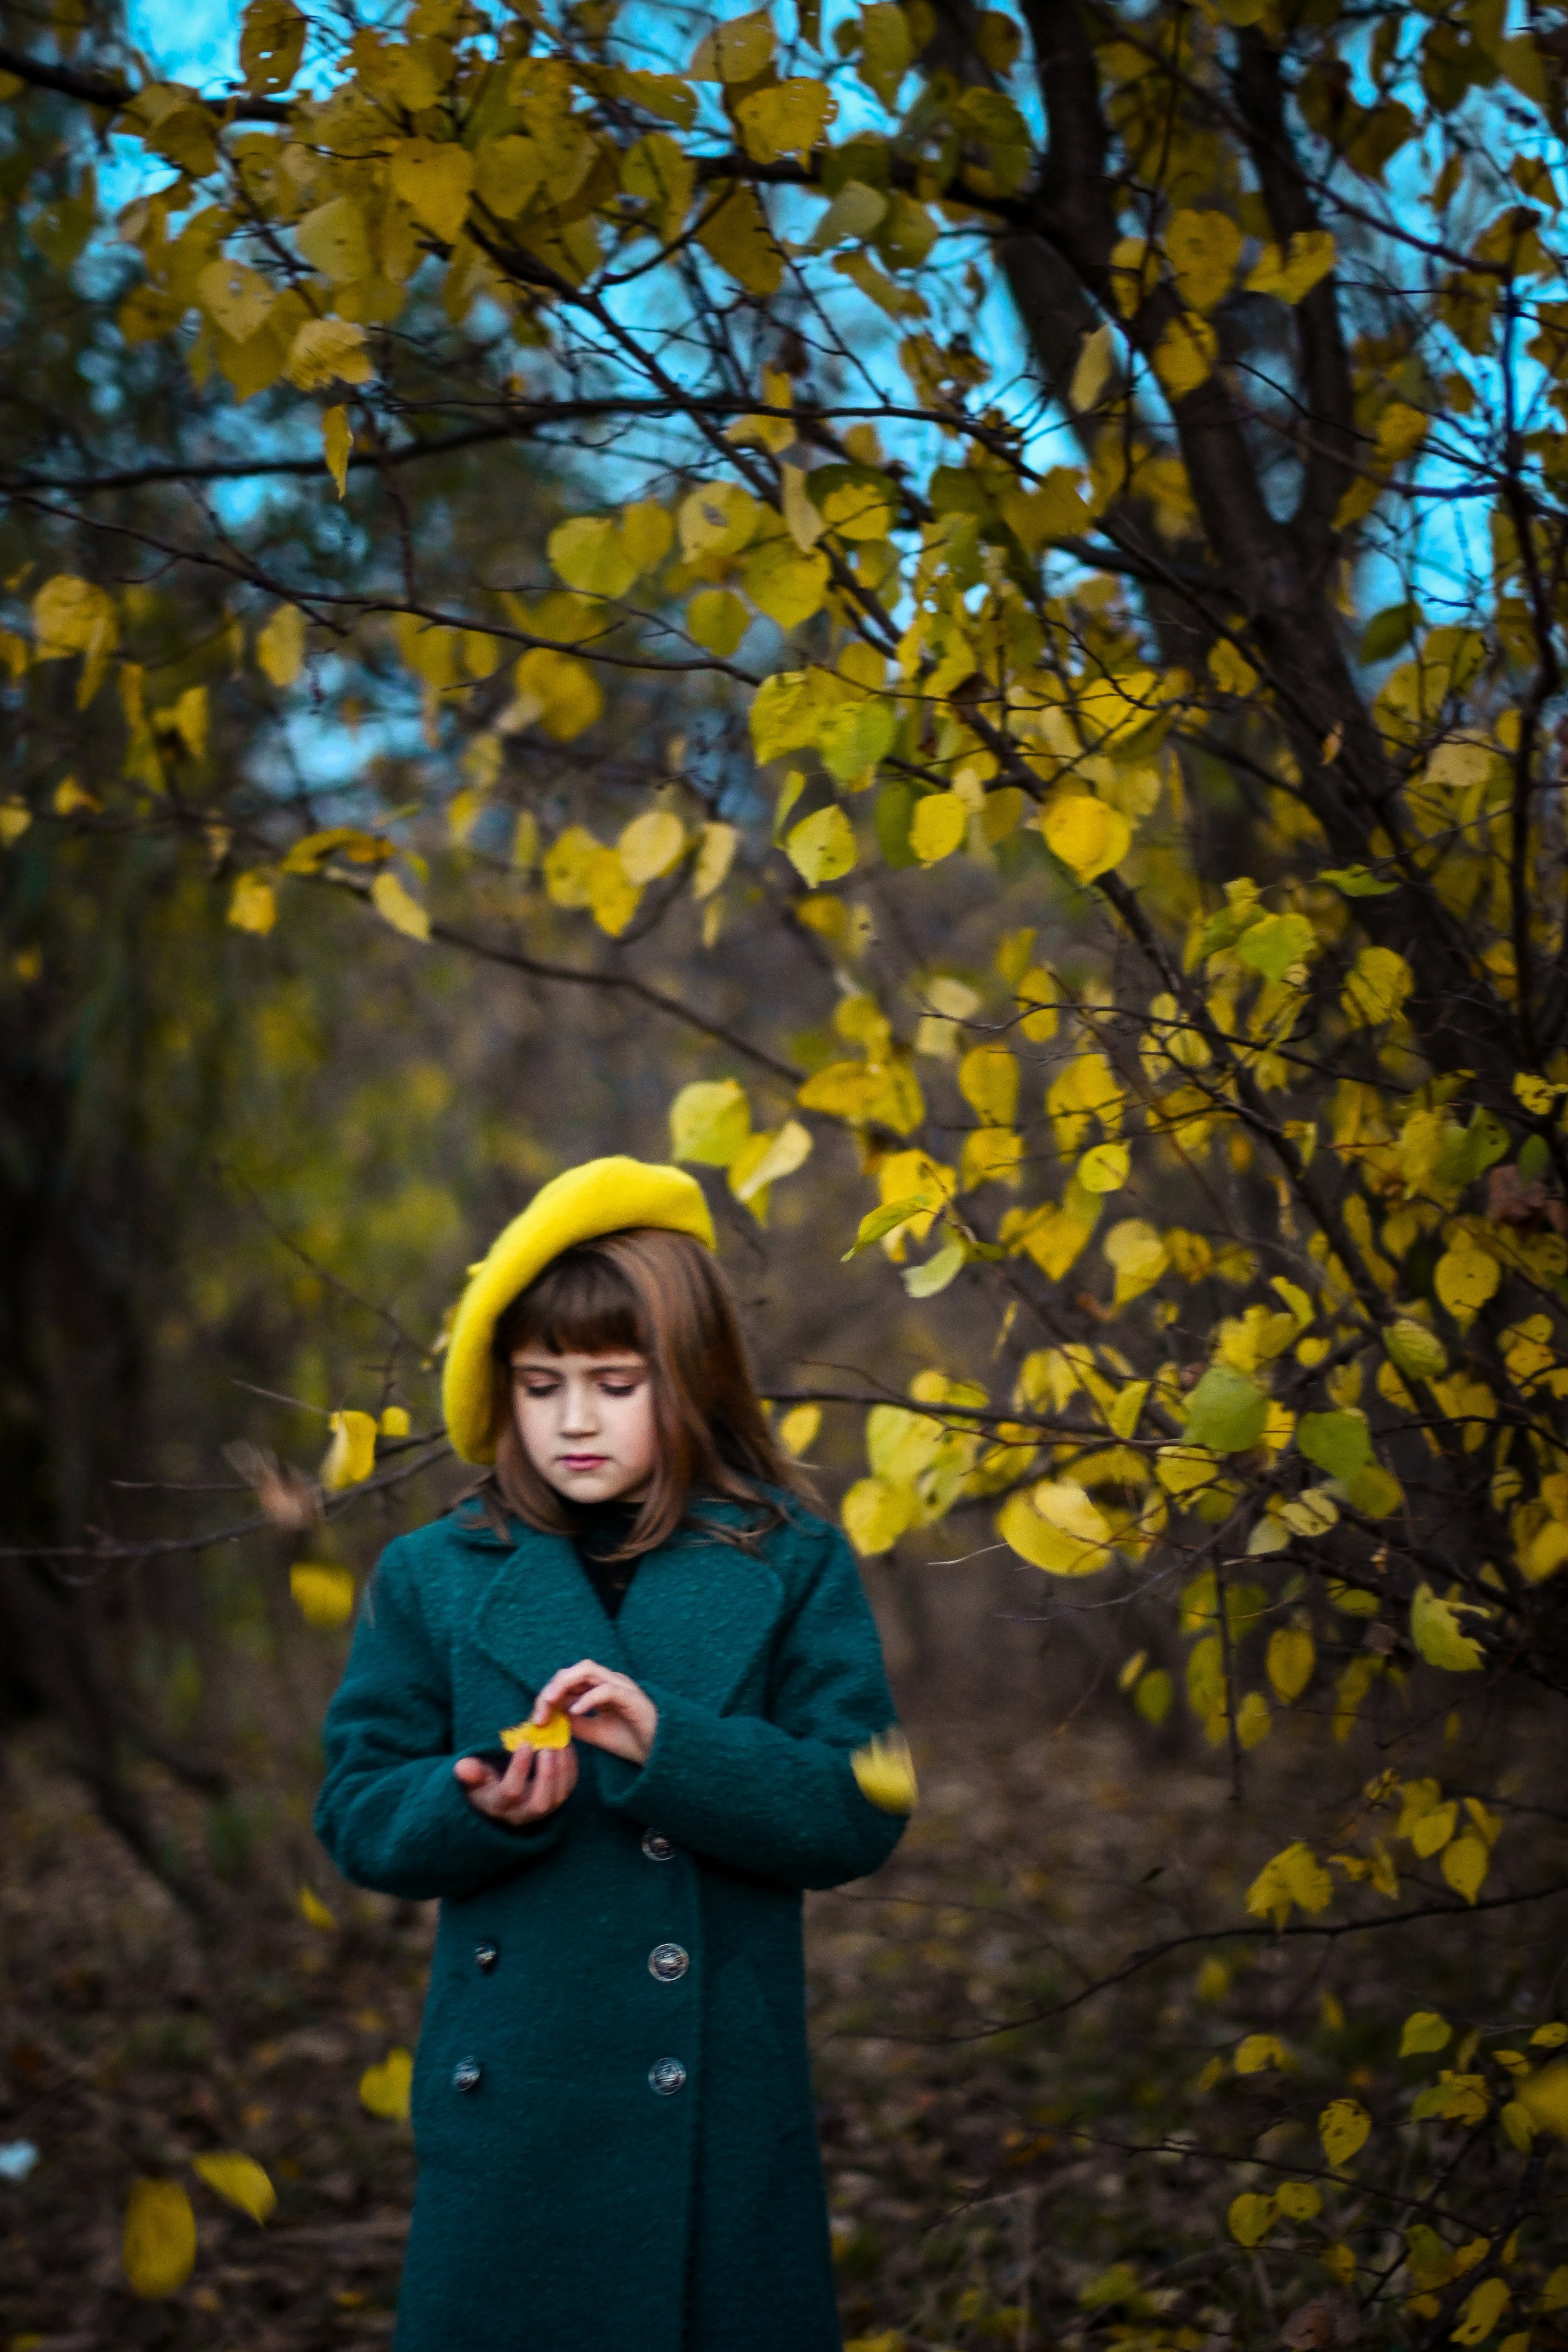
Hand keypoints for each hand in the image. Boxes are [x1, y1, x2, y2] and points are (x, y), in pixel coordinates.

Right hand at [454, 1741, 577, 1824]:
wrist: (498, 1796)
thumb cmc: (482, 1782)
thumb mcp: (472, 1779)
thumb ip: (470, 1773)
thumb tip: (463, 1767)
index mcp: (498, 1806)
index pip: (511, 1792)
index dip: (519, 1769)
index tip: (524, 1744)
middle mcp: (521, 1814)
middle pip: (540, 1802)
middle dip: (547, 1775)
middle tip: (549, 1748)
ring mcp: (541, 1810)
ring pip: (558, 1797)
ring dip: (563, 1769)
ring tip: (561, 1743)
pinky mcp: (555, 1802)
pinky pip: (568, 1788)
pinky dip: (571, 1768)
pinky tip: (567, 1747)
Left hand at [538, 1659, 657, 1766]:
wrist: (660, 1754)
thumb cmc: (630, 1740)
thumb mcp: (594, 1733)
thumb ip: (574, 1723)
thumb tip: (551, 1717)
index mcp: (599, 1688)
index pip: (568, 1680)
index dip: (548, 1695)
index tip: (536, 1718)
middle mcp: (609, 1681)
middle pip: (573, 1671)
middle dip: (551, 1688)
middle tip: (539, 1711)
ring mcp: (621, 1686)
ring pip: (587, 1670)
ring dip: (564, 1684)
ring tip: (550, 1703)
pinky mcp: (632, 1697)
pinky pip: (607, 1690)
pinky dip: (588, 1698)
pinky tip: (575, 1712)